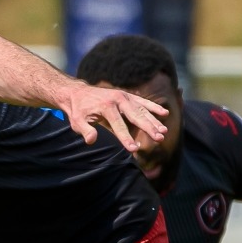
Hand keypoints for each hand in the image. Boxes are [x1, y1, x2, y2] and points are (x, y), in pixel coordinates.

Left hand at [53, 82, 167, 149]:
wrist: (77, 93)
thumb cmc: (78, 110)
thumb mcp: (76, 121)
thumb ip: (85, 130)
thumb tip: (91, 140)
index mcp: (106, 106)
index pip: (118, 125)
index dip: (126, 138)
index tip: (134, 149)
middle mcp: (118, 99)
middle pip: (136, 115)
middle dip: (148, 128)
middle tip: (159, 138)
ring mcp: (124, 96)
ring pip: (142, 110)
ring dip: (154, 121)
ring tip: (164, 132)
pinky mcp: (128, 96)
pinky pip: (143, 102)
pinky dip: (153, 107)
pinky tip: (165, 113)